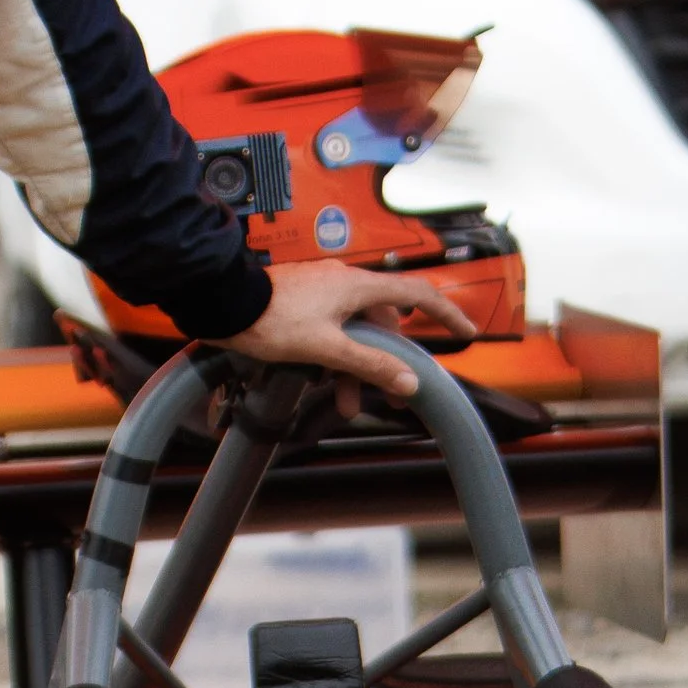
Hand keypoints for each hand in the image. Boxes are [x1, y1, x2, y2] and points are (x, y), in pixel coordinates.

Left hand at [219, 258, 475, 413]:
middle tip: (393, 395)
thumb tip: (407, 382)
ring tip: (348, 404)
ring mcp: (323, 290)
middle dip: (388, 362)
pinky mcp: (304, 301)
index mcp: (357, 286)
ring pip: (355, 331)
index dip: (445, 312)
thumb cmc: (271, 320)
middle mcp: (344, 282)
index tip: (465, 330)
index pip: (416, 294)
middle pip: (383, 323)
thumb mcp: (326, 349)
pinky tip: (323, 383)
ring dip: (356, 368)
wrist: (223, 302)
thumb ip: (369, 365)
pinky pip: (333, 330)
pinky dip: (335, 357)